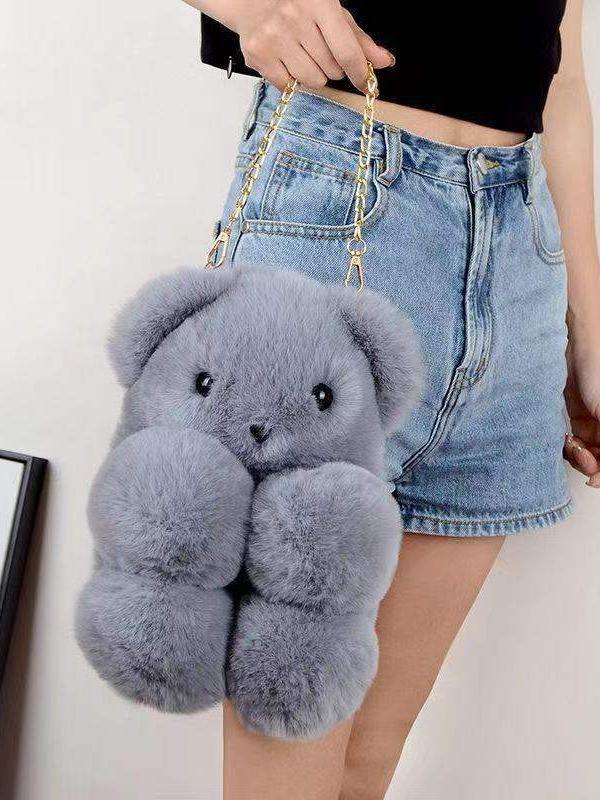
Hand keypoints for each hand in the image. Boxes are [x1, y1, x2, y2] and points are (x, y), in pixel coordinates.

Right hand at [233, 0, 394, 91]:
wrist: (251, 0)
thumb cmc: (298, 5)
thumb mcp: (332, 13)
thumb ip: (358, 39)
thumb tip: (384, 61)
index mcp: (319, 3)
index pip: (347, 51)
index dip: (360, 73)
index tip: (366, 83)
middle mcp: (294, 18)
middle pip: (331, 70)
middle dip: (332, 67)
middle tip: (320, 51)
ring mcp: (274, 37)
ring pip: (312, 81)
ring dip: (314, 75)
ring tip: (304, 56)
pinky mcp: (258, 55)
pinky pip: (289, 86)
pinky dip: (293, 80)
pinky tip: (288, 60)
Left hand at [564, 335, 599, 487]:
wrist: (574, 344)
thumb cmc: (598, 369)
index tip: (595, 479)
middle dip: (593, 465)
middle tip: (580, 455)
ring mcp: (599, 424)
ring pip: (591, 456)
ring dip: (580, 457)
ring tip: (571, 445)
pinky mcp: (581, 419)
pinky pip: (577, 444)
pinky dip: (570, 447)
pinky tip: (565, 439)